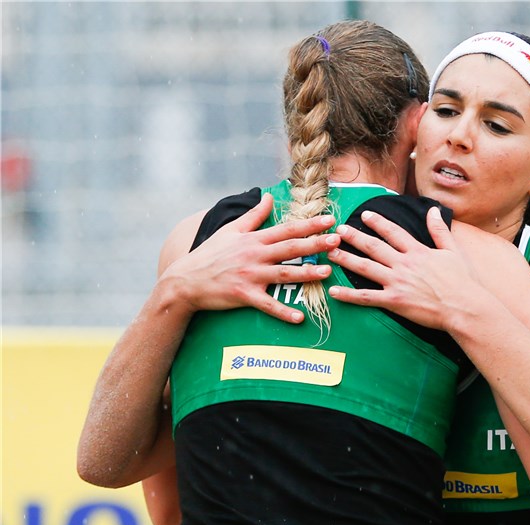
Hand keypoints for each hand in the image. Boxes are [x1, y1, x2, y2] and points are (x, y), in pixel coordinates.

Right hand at [162, 194, 339, 322]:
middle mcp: (254, 255)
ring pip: (283, 274)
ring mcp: (250, 275)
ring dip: (306, 274)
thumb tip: (267, 195)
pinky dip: (283, 311)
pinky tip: (300, 317)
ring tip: (327, 273)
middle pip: (290, 249)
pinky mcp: (244, 295)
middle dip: (315, 244)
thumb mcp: (231, 230)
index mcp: (253, 239)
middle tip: (336, 242)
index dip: (309, 225)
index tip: (329, 220)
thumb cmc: (210, 254)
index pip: (286, 229)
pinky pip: (267, 304)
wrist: (185, 280)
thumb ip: (254, 215)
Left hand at [327, 207, 478, 330]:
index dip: (377, 222)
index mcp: (418, 251)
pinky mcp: (394, 301)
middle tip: (338, 231)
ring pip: (365, 268)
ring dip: (346, 259)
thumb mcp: (452, 251)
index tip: (365, 214)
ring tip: (330, 253)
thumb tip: (434, 210)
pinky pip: (366, 297)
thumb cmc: (462, 281)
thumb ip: (439, 230)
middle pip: (373, 247)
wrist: (464, 307)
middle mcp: (404, 264)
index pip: (393, 232)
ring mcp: (397, 282)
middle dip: (354, 237)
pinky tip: (334, 291)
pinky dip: (349, 295)